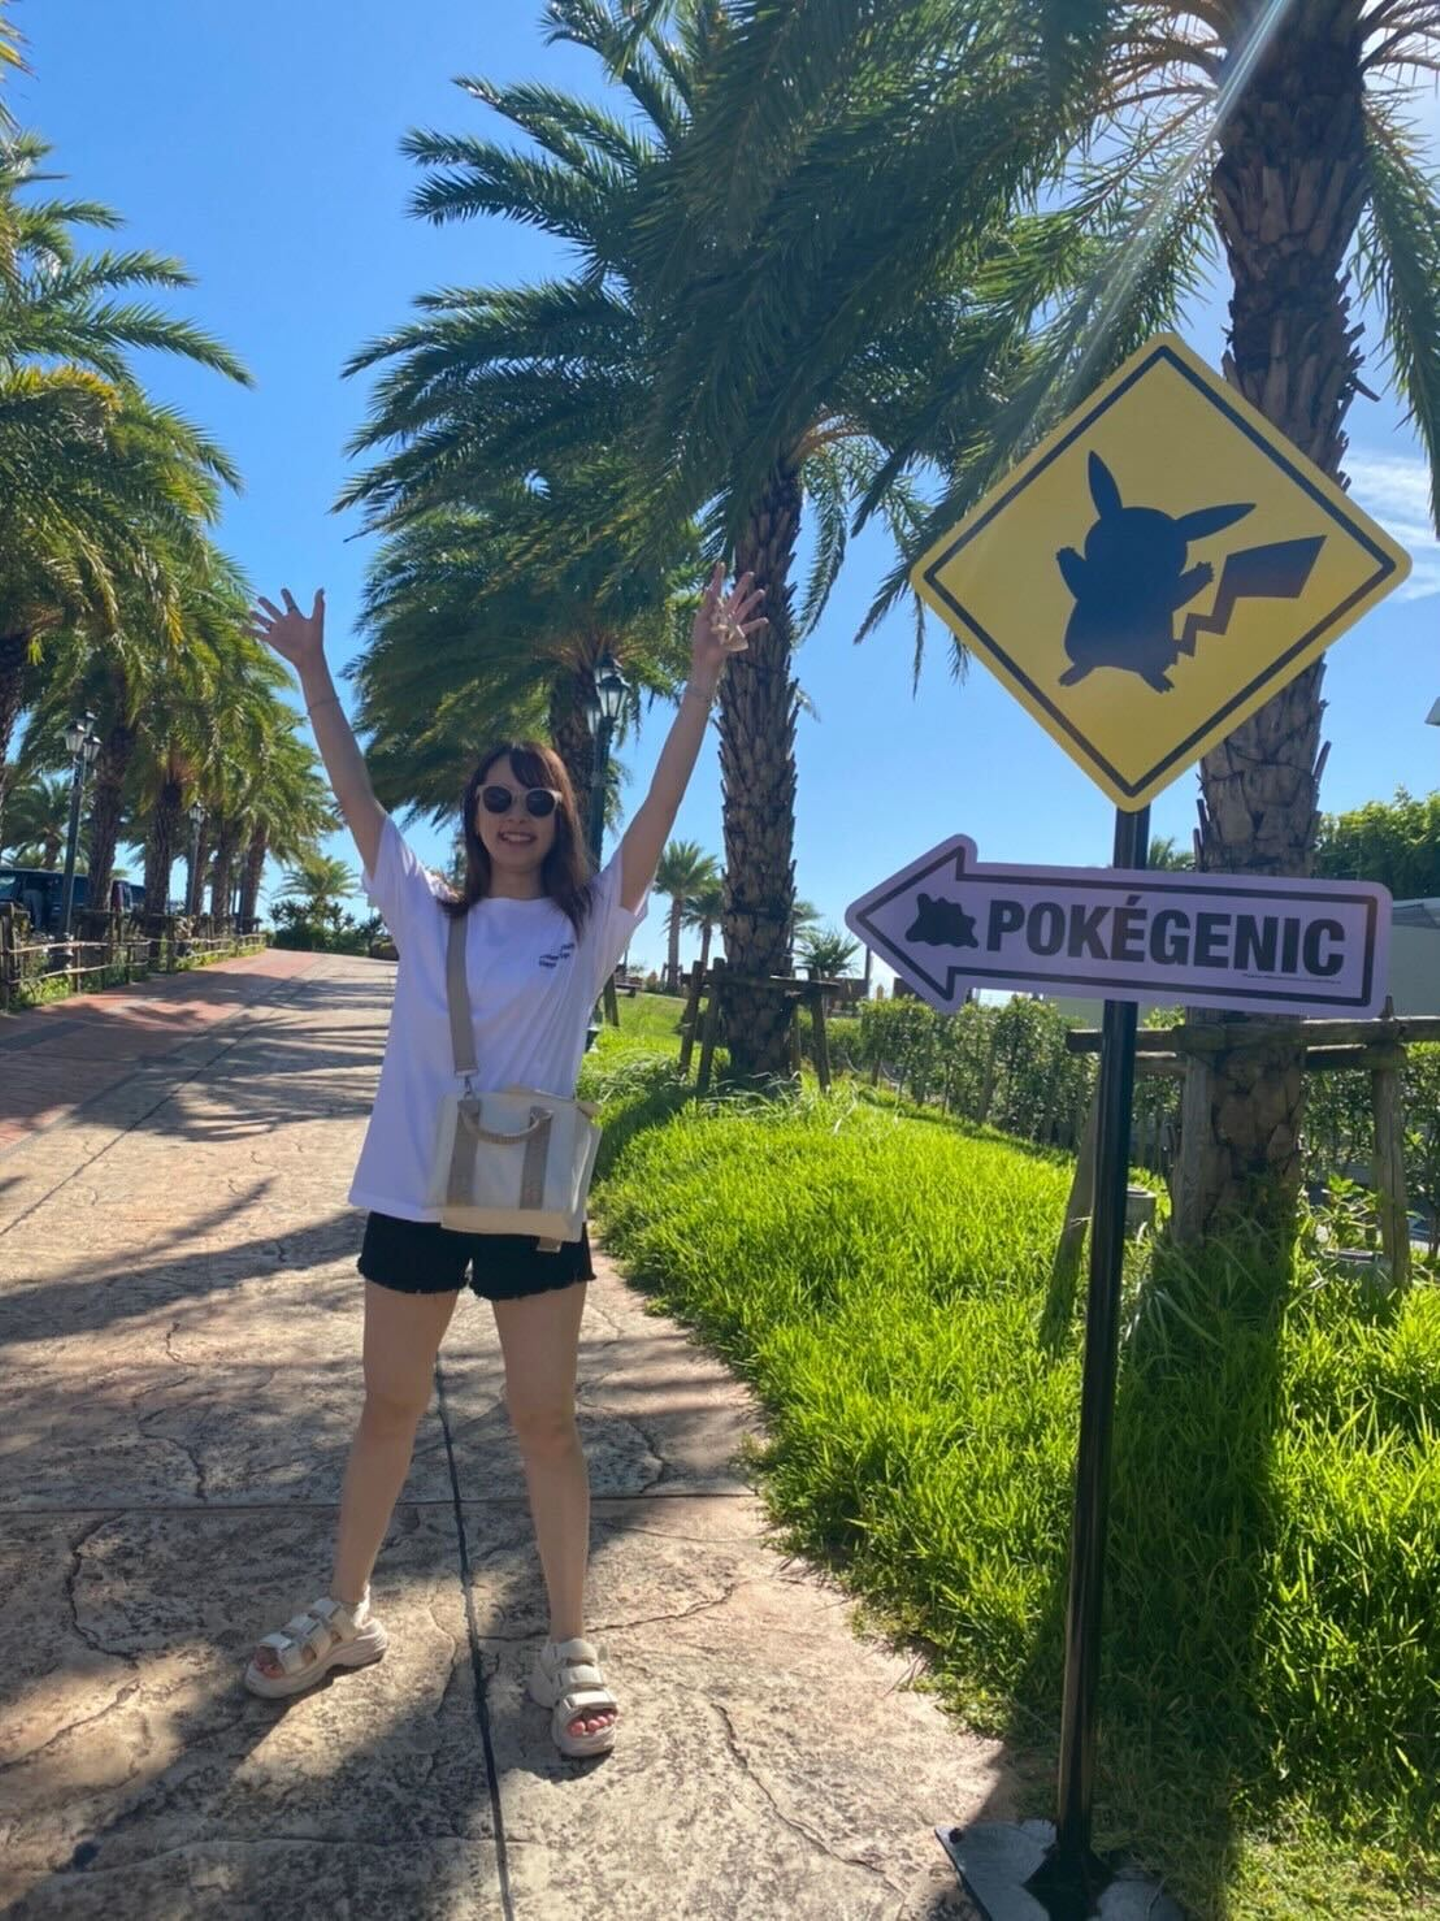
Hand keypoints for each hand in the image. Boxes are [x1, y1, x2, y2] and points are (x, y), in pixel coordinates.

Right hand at [249, 587, 325, 675]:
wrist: (309, 656)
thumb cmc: (315, 639)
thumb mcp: (317, 619)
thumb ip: (318, 604)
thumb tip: (322, 589)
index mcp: (295, 617)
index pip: (290, 604)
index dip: (287, 597)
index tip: (283, 590)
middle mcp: (285, 623)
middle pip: (273, 610)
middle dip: (267, 604)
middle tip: (260, 598)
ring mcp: (277, 631)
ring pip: (264, 621)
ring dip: (256, 616)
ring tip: (249, 611)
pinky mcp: (272, 639)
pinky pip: (257, 633)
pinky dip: (248, 631)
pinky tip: (240, 628)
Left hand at [690, 561, 766, 681]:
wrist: (705, 657)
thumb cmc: (700, 639)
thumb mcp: (701, 620)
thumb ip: (707, 605)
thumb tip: (709, 588)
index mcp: (714, 609)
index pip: (717, 590)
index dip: (719, 577)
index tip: (721, 564)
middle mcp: (725, 614)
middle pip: (735, 596)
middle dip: (742, 585)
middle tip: (750, 573)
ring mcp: (732, 623)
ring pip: (745, 609)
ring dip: (753, 600)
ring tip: (761, 591)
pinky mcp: (737, 634)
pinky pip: (748, 628)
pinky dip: (756, 624)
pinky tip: (765, 619)